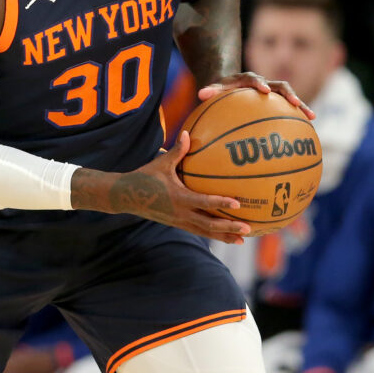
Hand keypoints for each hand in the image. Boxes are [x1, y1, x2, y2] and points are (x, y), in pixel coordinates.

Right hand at [102, 131, 249, 243]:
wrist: (125, 196)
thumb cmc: (144, 176)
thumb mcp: (161, 163)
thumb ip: (177, 151)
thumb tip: (187, 133)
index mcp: (178, 197)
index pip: (203, 202)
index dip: (221, 203)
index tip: (238, 204)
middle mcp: (180, 213)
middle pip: (208, 225)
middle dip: (229, 227)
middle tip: (248, 228)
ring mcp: (178, 221)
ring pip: (205, 232)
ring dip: (224, 236)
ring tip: (242, 239)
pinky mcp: (177, 224)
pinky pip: (198, 231)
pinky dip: (213, 234)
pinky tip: (226, 236)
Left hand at [199, 72, 314, 119]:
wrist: (230, 84)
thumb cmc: (221, 89)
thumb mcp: (215, 89)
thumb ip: (210, 91)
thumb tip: (201, 94)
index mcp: (248, 79)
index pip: (254, 78)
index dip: (260, 83)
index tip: (264, 90)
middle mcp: (263, 83)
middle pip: (280, 85)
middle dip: (288, 93)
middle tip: (294, 103)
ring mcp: (273, 91)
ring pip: (289, 96)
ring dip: (300, 105)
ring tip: (311, 117)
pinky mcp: (277, 101)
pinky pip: (289, 108)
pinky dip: (298, 115)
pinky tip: (308, 128)